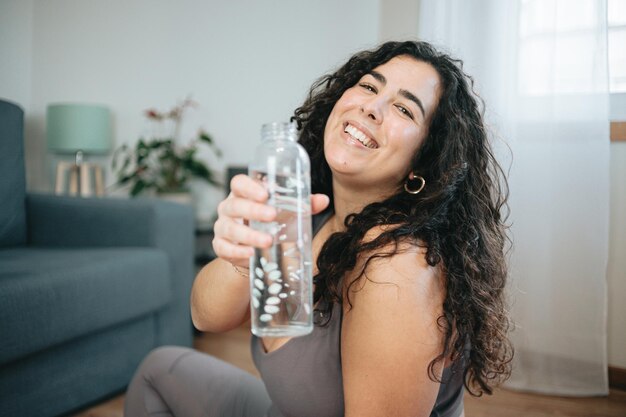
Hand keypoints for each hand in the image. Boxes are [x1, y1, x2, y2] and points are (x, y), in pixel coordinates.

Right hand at [212, 174, 329, 268]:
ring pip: (229, 228)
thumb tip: (323, 200)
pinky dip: (237, 252)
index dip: (249, 187)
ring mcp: (222, 227)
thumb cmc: (270, 222)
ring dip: (248, 234)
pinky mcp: (221, 246)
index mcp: (243, 193)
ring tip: (268, 240)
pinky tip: (250, 254)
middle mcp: (229, 208)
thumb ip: (303, 204)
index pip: (239, 183)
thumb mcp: (285, 211)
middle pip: (234, 205)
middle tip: (272, 216)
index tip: (264, 194)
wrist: (253, 249)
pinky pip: (223, 248)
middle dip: (253, 210)